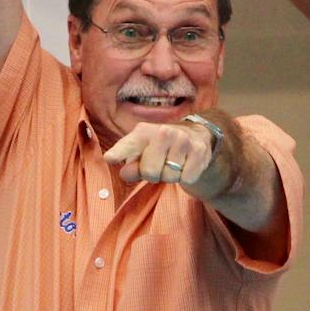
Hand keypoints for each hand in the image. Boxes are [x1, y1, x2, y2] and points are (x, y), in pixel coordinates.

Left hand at [103, 120, 221, 194]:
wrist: (196, 137)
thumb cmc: (161, 148)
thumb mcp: (142, 153)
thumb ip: (131, 165)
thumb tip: (127, 173)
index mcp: (144, 131)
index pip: (129, 145)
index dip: (119, 153)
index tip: (110, 158)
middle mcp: (164, 132)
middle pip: (149, 172)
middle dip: (153, 175)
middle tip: (159, 165)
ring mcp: (183, 140)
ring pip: (169, 177)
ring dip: (170, 176)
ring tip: (173, 164)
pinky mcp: (199, 152)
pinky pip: (186, 178)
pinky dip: (185, 177)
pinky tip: (186, 165)